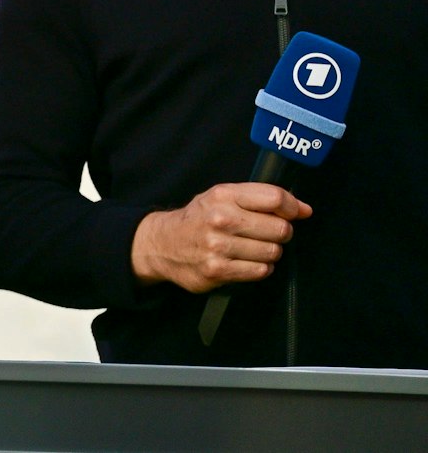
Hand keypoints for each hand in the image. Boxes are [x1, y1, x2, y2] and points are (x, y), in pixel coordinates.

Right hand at [130, 183, 310, 292]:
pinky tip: (244, 260)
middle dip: (280, 233)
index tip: (292, 213)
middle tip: (265, 233)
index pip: (275, 198)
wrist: (162, 244)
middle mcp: (220, 218)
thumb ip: (261, 198)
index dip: (292, 207)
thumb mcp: (222, 197)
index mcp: (223, 195)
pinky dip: (258, 267)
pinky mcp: (218, 270)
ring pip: (273, 252)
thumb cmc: (198, 219)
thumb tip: (304, 210)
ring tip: (251, 247)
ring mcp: (218, 246)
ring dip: (269, 252)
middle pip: (280, 229)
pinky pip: (260, 271)